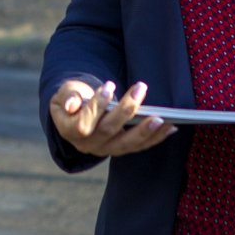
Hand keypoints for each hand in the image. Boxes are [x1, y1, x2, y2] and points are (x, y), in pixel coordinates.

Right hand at [49, 79, 176, 157]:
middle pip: (108, 131)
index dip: (97, 106)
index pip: (84, 124)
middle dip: (125, 110)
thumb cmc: (73, 98)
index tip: (109, 85)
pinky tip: (171, 127)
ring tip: (161, 118)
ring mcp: (106, 149)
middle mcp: (88, 145)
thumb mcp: (64, 93)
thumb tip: (71, 104)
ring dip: (145, 130)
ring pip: (127, 143)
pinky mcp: (121, 149)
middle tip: (140, 89)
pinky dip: (155, 138)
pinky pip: (139, 146)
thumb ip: (67, 96)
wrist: (77, 114)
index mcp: (70, 131)